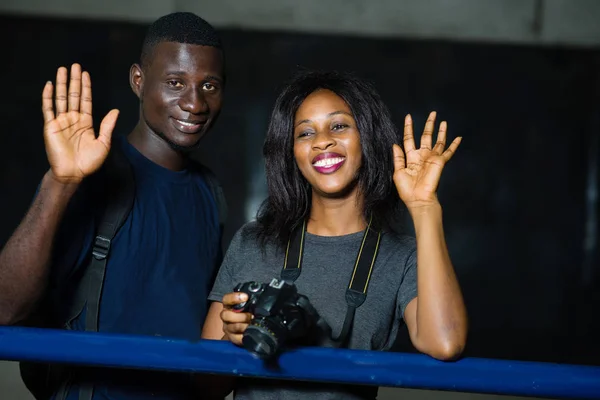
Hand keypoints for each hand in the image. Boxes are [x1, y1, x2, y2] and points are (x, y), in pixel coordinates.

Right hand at [42, 63, 118, 183]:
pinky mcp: (51, 126)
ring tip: (63, 69)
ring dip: (62, 84)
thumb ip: (107, 126)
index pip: (85, 100)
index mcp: (85, 122)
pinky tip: (50, 85)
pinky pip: (48, 109)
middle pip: (74, 95)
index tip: (85, 74)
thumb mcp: (104, 143)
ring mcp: (61, 122)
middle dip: (74, 80)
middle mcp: (73, 119)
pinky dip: (48, 97)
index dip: (86, 87)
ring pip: (61, 98)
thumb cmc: (89, 162)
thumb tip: (115, 110)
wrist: (74, 173)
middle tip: (75, 65)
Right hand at [220, 292, 252, 345]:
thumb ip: (252, 300)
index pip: (226, 299)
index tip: (246, 297)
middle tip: (252, 316)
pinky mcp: (232, 338)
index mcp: (229, 306)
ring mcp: (228, 328)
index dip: (234, 297)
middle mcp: (226, 317)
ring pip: (233, 327)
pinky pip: (237, 338)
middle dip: (241, 315)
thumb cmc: (248, 313)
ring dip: (245, 326)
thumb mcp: (249, 305)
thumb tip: (264, 296)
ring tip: (253, 324)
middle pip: (225, 315)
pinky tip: (251, 332)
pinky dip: (245, 335)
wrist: (245, 329)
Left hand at [393, 111, 460, 210]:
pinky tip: (459, 137)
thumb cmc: (407, 189)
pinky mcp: (440, 162)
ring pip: (438, 141)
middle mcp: (422, 156)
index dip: (408, 128)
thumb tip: (395, 144)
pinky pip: (448, 152)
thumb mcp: (398, 172)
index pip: (409, 139)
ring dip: (441, 131)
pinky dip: (454, 145)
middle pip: (425, 136)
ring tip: (443, 121)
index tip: (408, 117)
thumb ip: (398, 158)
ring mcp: (432, 158)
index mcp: (411, 158)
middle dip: (428, 124)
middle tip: (432, 113)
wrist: (419, 199)